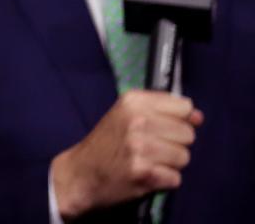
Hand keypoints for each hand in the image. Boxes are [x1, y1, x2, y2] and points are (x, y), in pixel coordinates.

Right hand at [50, 90, 202, 217]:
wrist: (82, 172)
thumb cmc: (108, 141)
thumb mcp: (127, 115)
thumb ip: (163, 111)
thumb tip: (198, 116)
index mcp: (133, 101)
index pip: (184, 107)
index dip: (178, 120)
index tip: (162, 127)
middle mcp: (138, 120)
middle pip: (187, 134)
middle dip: (175, 144)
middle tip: (152, 147)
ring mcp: (141, 147)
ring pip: (184, 157)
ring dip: (170, 164)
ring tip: (149, 162)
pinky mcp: (145, 173)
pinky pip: (176, 178)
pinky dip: (164, 180)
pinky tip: (147, 176)